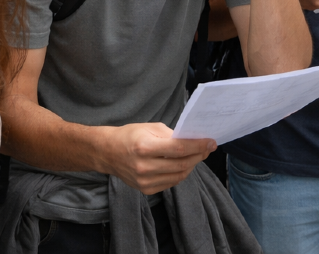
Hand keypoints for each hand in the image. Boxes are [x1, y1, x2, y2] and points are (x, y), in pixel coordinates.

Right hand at [99, 123, 213, 194]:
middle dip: (199, 156)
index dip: (198, 146)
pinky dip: (181, 173)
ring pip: (179, 175)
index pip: (179, 149)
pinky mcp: (146, 189)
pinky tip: (184, 164)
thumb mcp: (150, 128)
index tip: (211, 142)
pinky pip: (171, 182)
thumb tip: (193, 140)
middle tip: (207, 148)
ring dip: (192, 165)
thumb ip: (171, 135)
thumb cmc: (130, 136)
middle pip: (181, 164)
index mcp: (145, 148)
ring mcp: (144, 181)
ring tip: (197, 155)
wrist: (108, 153)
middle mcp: (144, 167)